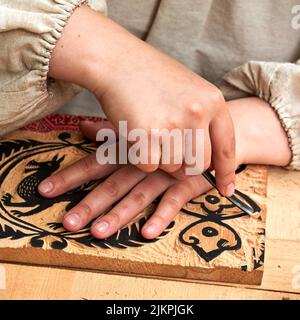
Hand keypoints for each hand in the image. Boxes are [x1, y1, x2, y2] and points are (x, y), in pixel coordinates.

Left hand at [39, 120, 212, 238]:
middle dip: (90, 203)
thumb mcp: (143, 130)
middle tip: (68, 222)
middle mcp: (145, 162)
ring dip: (119, 214)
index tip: (46, 190)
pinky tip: (147, 232)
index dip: (71, 176)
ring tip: (99, 232)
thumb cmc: (173, 131)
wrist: (217, 127)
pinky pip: (173, 201)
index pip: (96, 163)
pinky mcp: (188, 183)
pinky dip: (161, 216)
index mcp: (131, 150)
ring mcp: (166, 173)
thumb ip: (113, 132)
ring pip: (138, 195)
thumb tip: (84, 127)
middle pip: (112, 183)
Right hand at [48, 5, 235, 196]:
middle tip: (169, 153)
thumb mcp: (189, 89)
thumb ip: (202, 120)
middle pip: (198, 164)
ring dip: (160, 159)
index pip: (226, 147)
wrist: (118, 61)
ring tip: (150, 134)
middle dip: (184, 167)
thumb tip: (206, 161)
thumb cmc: (152, 76)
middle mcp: (197, 114)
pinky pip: (150, 166)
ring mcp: (173, 124)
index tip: (226, 190)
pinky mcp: (148, 135)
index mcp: (212, 101)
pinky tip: (137, 136)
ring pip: (173, 167)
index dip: (226, 172)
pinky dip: (142, 157)